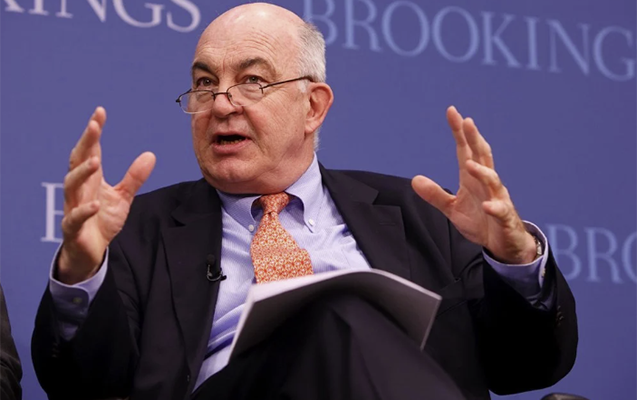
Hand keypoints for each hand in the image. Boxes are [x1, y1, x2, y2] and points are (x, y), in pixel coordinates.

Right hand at [58, 107, 155, 283]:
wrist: (90, 251)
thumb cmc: (101, 220)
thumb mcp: (123, 197)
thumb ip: (134, 177)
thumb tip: (150, 155)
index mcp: (91, 179)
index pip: (90, 150)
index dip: (94, 132)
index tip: (100, 112)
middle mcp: (79, 189)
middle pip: (77, 161)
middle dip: (85, 143)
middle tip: (94, 126)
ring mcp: (73, 207)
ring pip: (71, 185)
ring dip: (82, 172)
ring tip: (95, 161)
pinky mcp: (73, 228)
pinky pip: (75, 217)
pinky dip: (83, 210)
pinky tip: (94, 204)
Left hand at [411, 106, 535, 264]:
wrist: (503, 243)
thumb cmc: (480, 220)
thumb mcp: (452, 208)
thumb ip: (435, 194)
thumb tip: (415, 180)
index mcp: (472, 178)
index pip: (465, 150)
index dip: (459, 132)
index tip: (453, 112)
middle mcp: (487, 183)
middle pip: (482, 156)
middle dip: (475, 139)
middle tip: (467, 122)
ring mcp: (497, 198)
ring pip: (492, 180)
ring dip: (482, 172)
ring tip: (469, 164)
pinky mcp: (504, 217)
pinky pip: (500, 210)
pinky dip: (494, 207)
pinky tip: (487, 205)